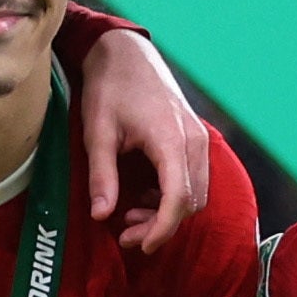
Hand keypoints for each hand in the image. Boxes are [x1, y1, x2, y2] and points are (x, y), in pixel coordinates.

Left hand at [78, 28, 210, 254]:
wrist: (126, 52)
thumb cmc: (110, 87)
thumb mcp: (97, 132)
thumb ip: (102, 176)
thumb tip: (102, 215)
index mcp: (171, 139)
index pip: (178, 199)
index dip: (161, 229)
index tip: (140, 244)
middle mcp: (193, 140)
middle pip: (192, 201)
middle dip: (162, 225)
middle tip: (126, 233)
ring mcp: (198, 138)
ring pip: (196, 193)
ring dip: (168, 213)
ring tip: (132, 215)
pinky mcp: (195, 137)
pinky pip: (194, 178)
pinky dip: (173, 196)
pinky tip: (144, 196)